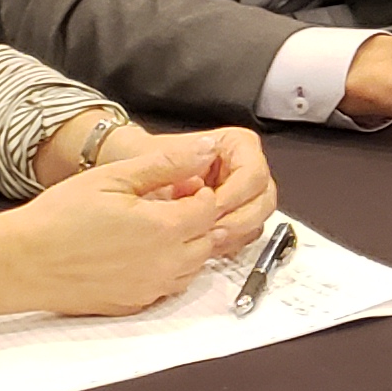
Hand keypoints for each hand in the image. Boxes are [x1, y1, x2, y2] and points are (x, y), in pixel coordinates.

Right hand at [0, 145, 261, 313]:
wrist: (23, 262)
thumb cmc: (60, 216)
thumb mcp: (114, 176)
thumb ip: (166, 164)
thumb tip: (204, 150)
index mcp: (163, 229)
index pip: (210, 208)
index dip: (199, 191)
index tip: (178, 184)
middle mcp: (164, 264)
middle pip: (208, 239)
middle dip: (197, 219)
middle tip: (165, 204)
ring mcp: (150, 289)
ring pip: (193, 267)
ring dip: (185, 246)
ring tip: (152, 227)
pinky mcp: (135, 305)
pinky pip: (168, 288)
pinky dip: (167, 269)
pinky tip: (139, 253)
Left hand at [115, 125, 276, 263]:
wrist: (128, 180)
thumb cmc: (141, 161)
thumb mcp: (153, 155)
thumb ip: (179, 155)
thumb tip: (208, 151)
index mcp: (237, 145)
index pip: (253, 173)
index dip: (235, 193)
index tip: (210, 207)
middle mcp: (247, 169)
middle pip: (263, 200)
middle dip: (238, 219)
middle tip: (210, 231)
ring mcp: (245, 197)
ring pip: (258, 221)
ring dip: (234, 234)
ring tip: (204, 240)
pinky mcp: (237, 219)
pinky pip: (246, 237)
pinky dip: (230, 244)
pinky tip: (205, 245)